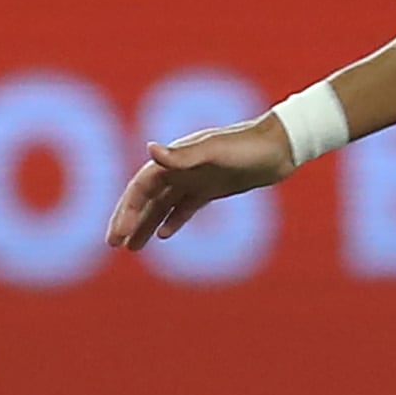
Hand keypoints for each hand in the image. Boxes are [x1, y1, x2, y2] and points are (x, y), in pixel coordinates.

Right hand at [109, 114, 298, 251]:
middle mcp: (180, 168)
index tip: (117, 235)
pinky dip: (173, 220)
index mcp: (174, 158)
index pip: (140, 188)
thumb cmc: (248, 146)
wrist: (281, 146)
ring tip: (132, 248)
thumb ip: (184, 155)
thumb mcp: (216, 151)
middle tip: (114, 244)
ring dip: (146, 224)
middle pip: (145, 198)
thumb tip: (150, 149)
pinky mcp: (211, 188)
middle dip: (128, 219)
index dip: (126, 210)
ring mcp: (195, 179)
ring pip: (162, 205)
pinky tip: (164, 236)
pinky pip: (185, 207)